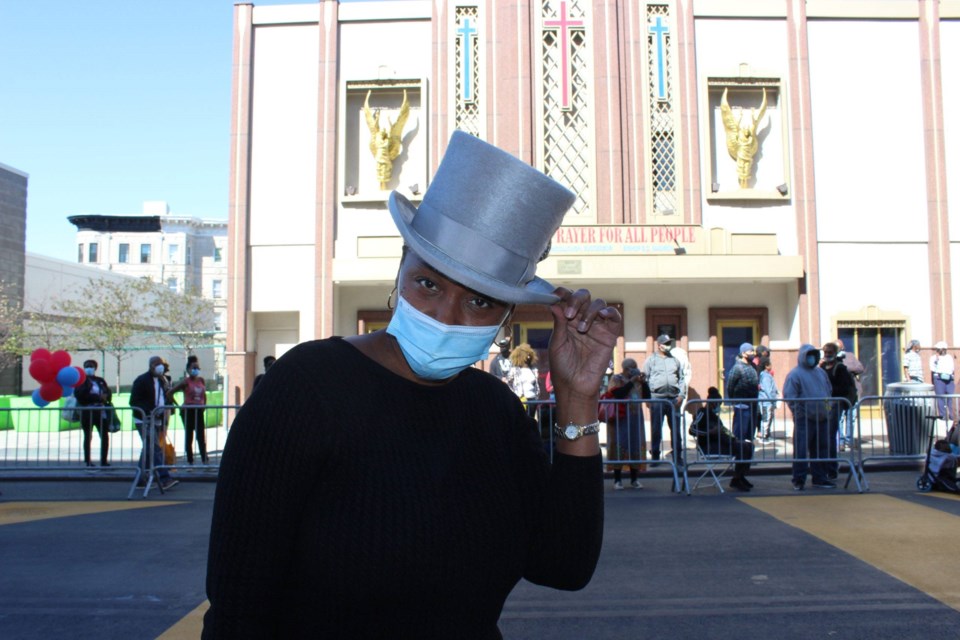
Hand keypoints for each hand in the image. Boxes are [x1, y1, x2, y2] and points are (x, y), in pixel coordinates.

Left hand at [547, 287, 622, 401]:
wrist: (575, 385)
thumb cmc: (562, 367)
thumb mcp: (557, 343)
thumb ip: (559, 323)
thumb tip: (554, 304)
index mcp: (567, 320)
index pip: (567, 299)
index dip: (563, 293)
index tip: (556, 294)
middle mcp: (582, 319)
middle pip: (583, 297)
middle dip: (576, 299)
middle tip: (570, 313)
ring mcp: (597, 326)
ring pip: (598, 304)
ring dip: (589, 311)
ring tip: (581, 329)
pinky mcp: (609, 334)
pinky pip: (614, 316)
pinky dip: (609, 311)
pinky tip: (602, 316)